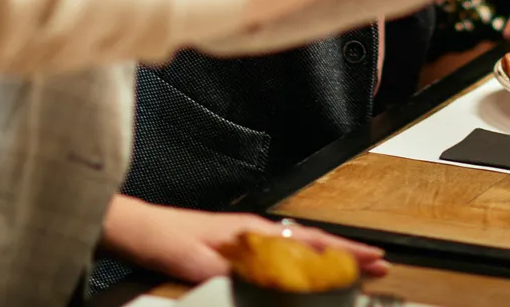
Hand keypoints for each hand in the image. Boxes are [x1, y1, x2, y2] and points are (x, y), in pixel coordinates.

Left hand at [100, 197, 388, 283]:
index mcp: (252, 230)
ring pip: (297, 249)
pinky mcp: (231, 248)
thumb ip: (233, 273)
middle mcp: (253, 231)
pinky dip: (300, 264)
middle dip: (346, 254)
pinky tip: (301, 273)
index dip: (344, 254)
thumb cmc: (161, 238)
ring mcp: (243, 238)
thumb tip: (269, 282)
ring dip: (326, 260)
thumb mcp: (197, 261)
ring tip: (351, 269)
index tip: (375, 260)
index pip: (309, 242)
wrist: (131, 228)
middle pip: (311, 243)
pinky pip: (279, 256)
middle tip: (378, 265)